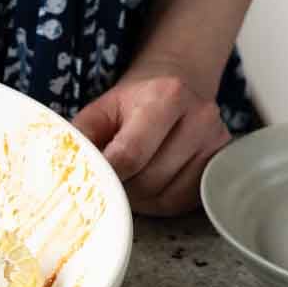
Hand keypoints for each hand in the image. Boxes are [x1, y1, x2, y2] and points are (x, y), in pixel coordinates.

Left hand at [72, 58, 231, 216]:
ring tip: (131, 180)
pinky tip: (151, 185)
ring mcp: (217, 142)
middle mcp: (200, 117)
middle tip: (111, 179)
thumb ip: (82, 136)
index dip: (107, 174)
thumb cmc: (133, 102)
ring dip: (142, 199)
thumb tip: (65, 168)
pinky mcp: (222, 163)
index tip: (92, 180)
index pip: (131, 154)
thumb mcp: (101, 109)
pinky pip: (185, 201)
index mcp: (166, 96)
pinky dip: (162, 201)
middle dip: (124, 187)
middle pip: (150, 179)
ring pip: (169, 195)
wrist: (177, 86)